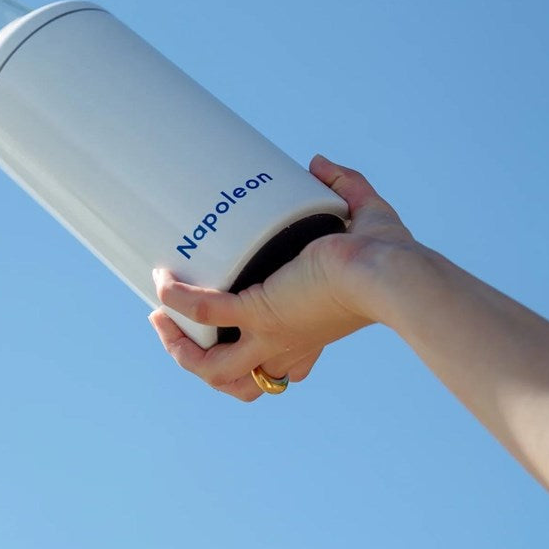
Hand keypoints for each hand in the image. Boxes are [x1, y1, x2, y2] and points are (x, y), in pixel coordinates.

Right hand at [149, 154, 416, 400]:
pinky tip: (162, 281)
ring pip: (213, 371)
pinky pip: (203, 313)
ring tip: (160, 317)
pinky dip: (177, 300)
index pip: (287, 370)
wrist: (388, 271)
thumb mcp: (365, 218)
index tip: (245, 337)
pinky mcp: (260, 313)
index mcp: (312, 333)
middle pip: (239, 384)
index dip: (264, 364)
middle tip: (180, 328)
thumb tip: (319, 164)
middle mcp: (289, 343)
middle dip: (202, 364)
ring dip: (180, 349)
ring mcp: (271, 334)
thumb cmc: (387, 256)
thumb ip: (346, 187)